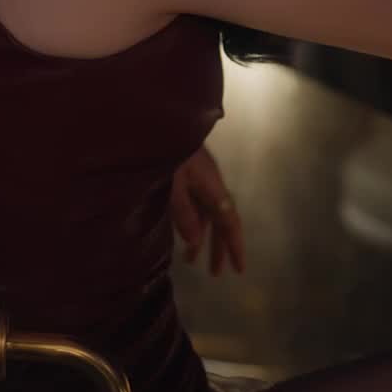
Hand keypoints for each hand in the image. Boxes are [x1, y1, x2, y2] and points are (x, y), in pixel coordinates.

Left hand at [170, 143, 244, 276]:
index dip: (234, 245)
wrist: (153, 116)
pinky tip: (180, 234)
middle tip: (217, 274)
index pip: (229, 220)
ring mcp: (197, 177)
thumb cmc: (161, 146)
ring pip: (205, 213)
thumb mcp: (170, 181)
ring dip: (201, 237)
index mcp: (211, 183)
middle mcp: (208, 182)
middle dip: (219, 247)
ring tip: (192, 261)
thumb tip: (194, 241)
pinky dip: (190, 223)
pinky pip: (193, 205)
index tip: (239, 269)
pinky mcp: (184, 174)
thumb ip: (182, 211)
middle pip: (220, 219)